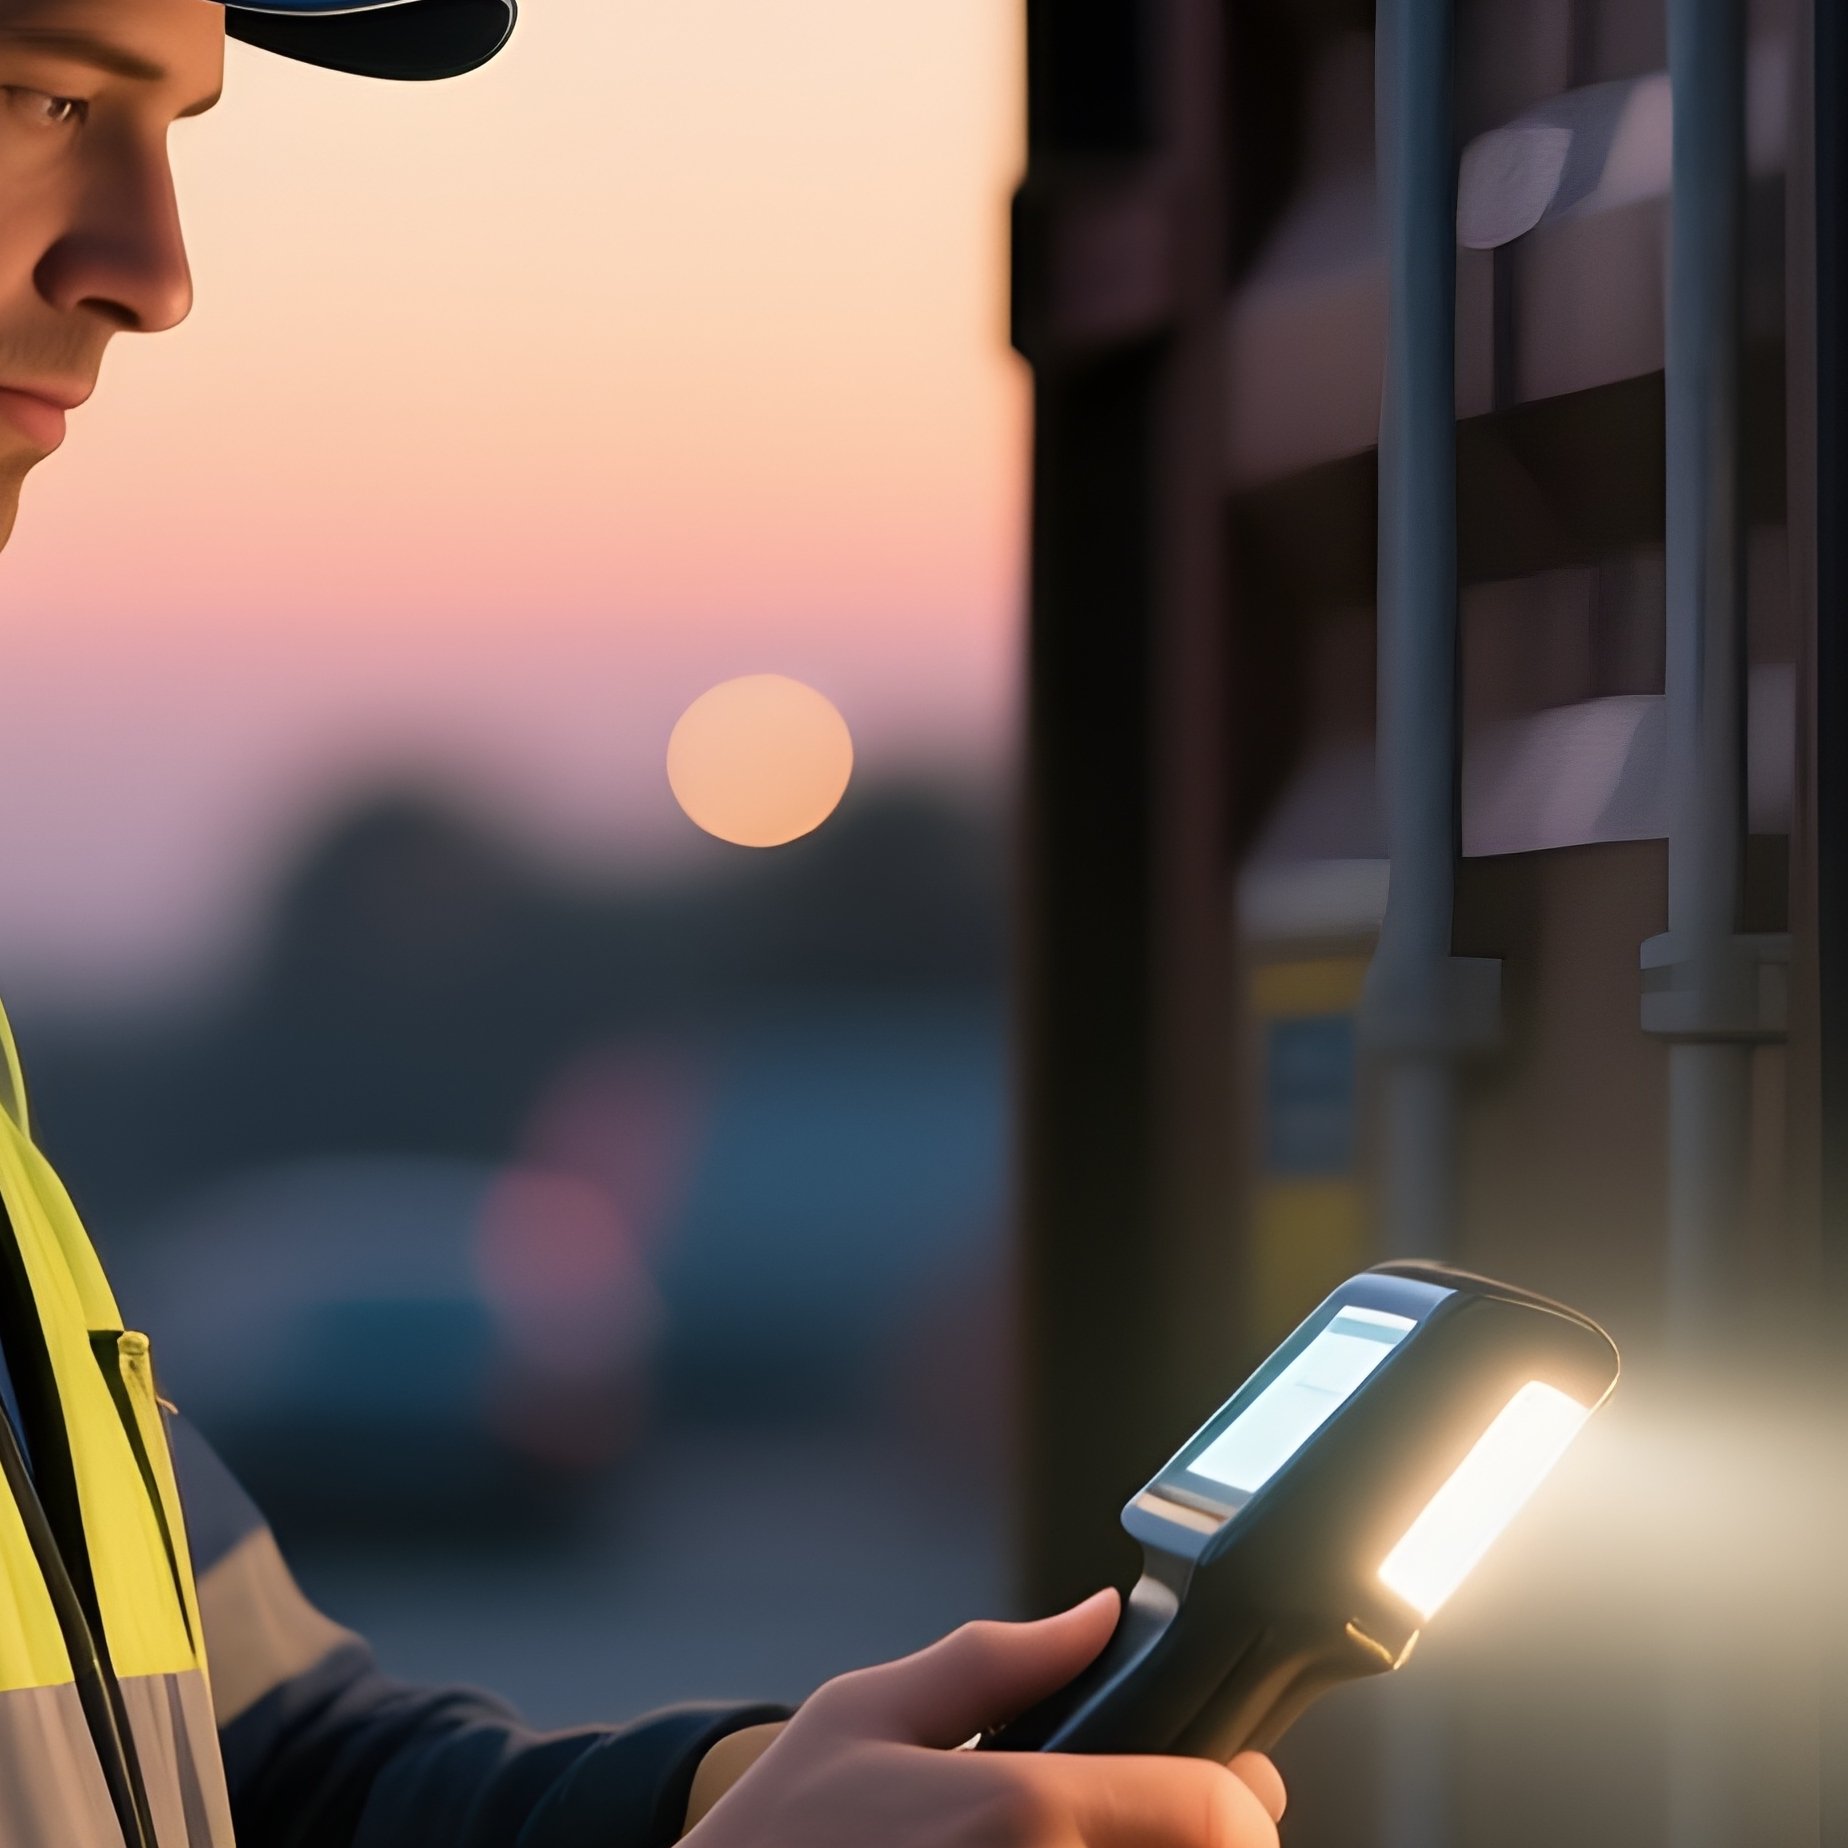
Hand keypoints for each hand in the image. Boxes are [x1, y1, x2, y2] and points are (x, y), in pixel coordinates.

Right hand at [683, 1590, 1286, 1847]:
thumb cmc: (778, 1834)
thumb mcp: (864, 1712)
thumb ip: (995, 1660)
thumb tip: (1096, 1616)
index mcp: (1023, 1812)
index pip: (1215, 1814)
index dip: (1243, 1797)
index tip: (1236, 1785)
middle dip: (1205, 1840)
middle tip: (1164, 1813)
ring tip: (1113, 1831)